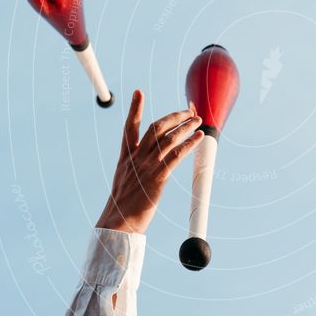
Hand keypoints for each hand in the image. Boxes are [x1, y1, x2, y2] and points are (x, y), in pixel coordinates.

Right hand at [96, 90, 203, 234]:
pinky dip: (189, 144)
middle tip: (187, 110)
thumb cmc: (123, 206)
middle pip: (155, 128)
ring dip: (185, 127)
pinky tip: (198, 138)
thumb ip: (135, 169)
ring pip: (168, 139)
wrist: (117, 223)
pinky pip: (176, 156)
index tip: (138, 92)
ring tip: (198, 120)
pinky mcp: (157, 178)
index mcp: (125, 158)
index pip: (129, 128)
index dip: (134, 109)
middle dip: (173, 116)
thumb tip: (145, 165)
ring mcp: (146, 167)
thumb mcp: (125, 182)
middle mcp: (135, 159)